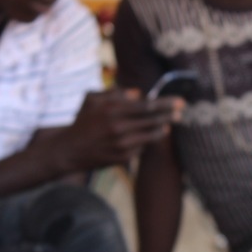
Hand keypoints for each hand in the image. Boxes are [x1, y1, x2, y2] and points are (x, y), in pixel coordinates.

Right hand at [51, 89, 181, 170]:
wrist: (70, 149)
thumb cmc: (83, 121)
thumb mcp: (92, 100)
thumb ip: (116, 93)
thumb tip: (139, 93)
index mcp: (113, 110)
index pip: (148, 106)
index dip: (167, 104)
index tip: (180, 102)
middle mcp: (119, 127)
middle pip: (153, 120)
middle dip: (170, 116)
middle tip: (181, 113)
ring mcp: (122, 144)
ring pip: (151, 136)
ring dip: (161, 130)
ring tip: (166, 126)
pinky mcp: (123, 158)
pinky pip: (141, 148)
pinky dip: (144, 142)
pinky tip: (142, 139)